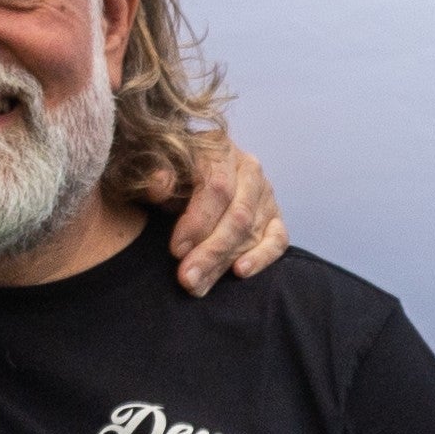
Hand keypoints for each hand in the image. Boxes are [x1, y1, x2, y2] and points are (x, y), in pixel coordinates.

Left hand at [168, 136, 285, 293]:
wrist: (190, 177)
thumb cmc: (172, 177)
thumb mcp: (158, 170)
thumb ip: (157, 176)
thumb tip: (157, 187)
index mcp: (219, 148)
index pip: (217, 187)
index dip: (198, 221)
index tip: (176, 250)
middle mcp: (248, 168)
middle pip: (236, 214)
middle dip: (210, 250)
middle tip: (187, 278)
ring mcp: (266, 194)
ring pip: (251, 231)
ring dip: (224, 261)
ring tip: (199, 285)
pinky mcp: (277, 218)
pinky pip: (277, 241)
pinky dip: (261, 258)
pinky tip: (240, 272)